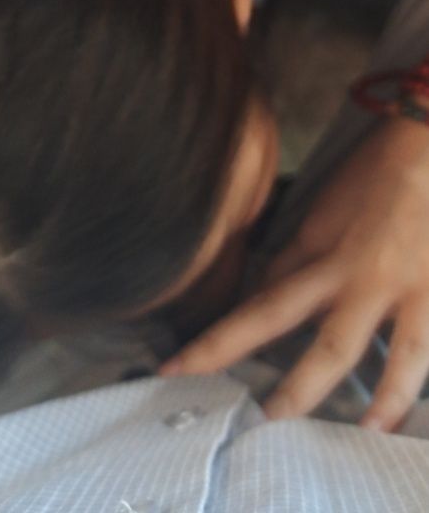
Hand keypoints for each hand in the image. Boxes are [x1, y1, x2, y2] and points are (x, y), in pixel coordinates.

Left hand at [160, 113, 428, 431]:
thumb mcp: (321, 214)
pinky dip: (418, 379)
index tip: (173, 371)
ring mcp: (409, 290)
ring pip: (397, 355)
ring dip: (382, 399)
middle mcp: (361, 281)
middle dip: (293, 391)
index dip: (216, 344)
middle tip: (263, 425)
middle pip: (324, 345)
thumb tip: (263, 291)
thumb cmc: (370, 176)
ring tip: (364, 434)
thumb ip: (293, 258)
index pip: (261, 311)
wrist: (425, 142)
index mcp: (323, 260)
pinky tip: (413, 413)